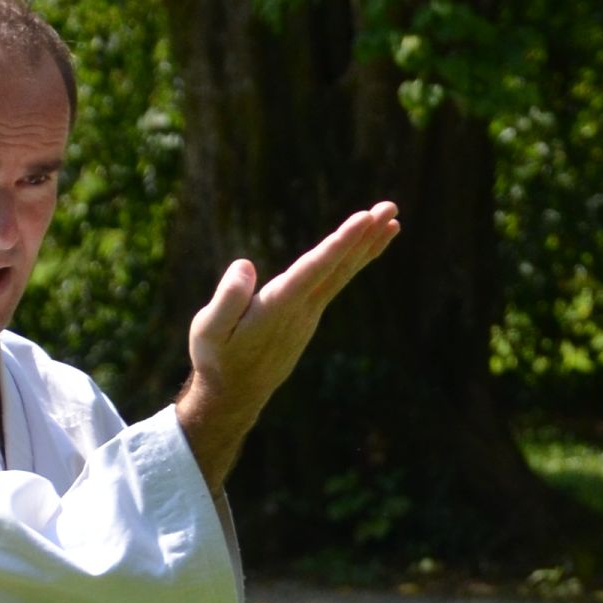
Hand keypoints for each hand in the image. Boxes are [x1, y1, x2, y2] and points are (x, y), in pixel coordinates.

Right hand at [175, 201, 400, 489]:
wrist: (235, 395)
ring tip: (393, 220)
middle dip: (364, 237)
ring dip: (367, 246)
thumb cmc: (217, 358)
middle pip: (339, 268)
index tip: (364, 219)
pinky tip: (367, 247)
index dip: (340, 243)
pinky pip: (336, 281)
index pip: (314, 269)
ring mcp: (309, 314)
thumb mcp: (209, 330)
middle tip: (390, 207)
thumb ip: (227, 298)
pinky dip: (354, 261)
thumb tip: (246, 264)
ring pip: (343, 274)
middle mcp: (301, 310)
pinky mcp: (308, 315)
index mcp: (277, 308)